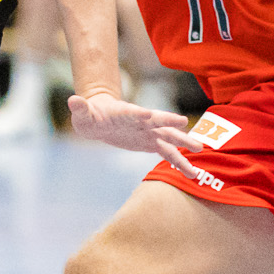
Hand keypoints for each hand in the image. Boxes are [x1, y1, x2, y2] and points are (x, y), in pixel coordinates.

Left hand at [66, 90, 204, 177]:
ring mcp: (148, 132)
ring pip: (168, 138)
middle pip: (157, 121)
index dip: (139, 113)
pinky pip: (167, 153)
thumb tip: (73, 101)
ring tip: (200, 150)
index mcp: (125, 112)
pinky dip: (179, 162)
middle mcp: (141, 120)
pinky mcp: (150, 143)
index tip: (148, 114)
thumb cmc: (91, 114)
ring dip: (183, 144)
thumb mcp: (82, 112)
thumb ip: (80, 107)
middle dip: (169, 122)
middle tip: (185, 123)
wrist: (101, 119)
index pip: (133, 112)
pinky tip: (192, 173)